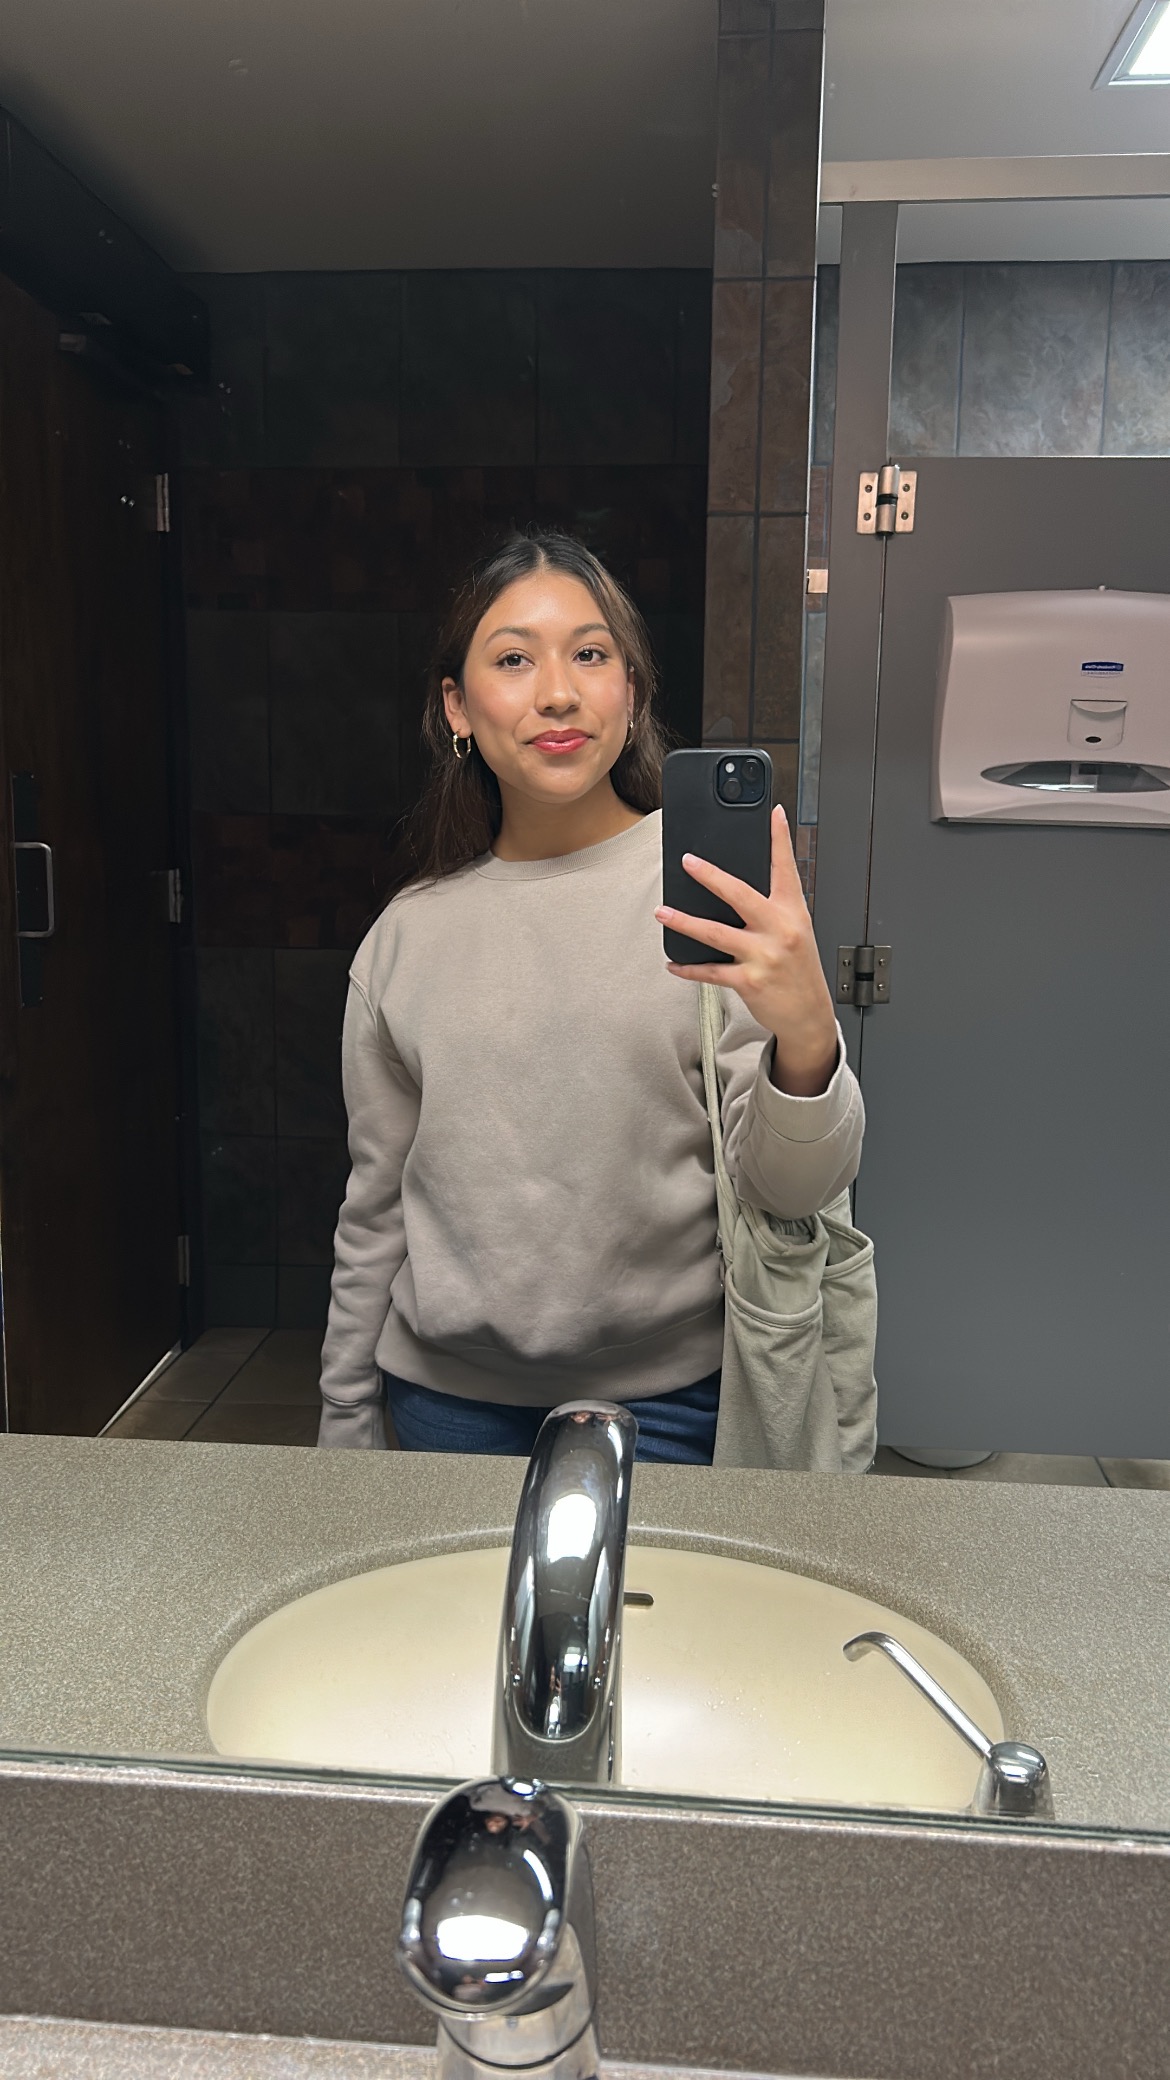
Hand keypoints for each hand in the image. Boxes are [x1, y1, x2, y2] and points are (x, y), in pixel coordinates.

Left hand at [654, 805, 838, 1096]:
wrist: (810, 1015)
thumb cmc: (799, 971)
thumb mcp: (797, 932)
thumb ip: (773, 909)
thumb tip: (735, 889)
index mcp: (793, 913)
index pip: (787, 868)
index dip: (781, 838)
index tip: (774, 813)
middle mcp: (780, 930)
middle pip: (740, 894)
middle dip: (710, 876)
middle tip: (688, 861)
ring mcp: (764, 956)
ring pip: (715, 933)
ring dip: (684, 922)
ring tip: (663, 912)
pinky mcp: (748, 981)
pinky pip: (710, 971)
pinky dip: (689, 968)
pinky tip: (674, 962)